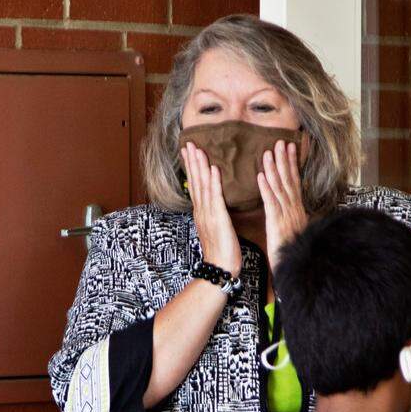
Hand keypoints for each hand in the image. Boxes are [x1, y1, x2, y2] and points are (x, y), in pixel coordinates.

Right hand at [182, 142, 242, 275]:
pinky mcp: (218, 219)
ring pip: (202, 186)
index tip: (189, 152)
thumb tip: (215, 204)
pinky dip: (214, 182)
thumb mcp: (216, 229)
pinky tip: (213, 169)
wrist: (220, 268)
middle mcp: (202, 211)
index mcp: (202, 212)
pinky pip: (215, 198)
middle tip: (188, 143)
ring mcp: (208, 214)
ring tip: (198, 149)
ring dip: (200, 166)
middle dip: (192, 162)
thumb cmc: (222, 251)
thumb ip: (215, 214)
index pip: (195, 185)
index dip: (192, 168)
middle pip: (195, 182)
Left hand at [258, 140, 306, 269]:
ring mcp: (286, 216)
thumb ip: (293, 217)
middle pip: (289, 180)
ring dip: (275, 168)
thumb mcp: (294, 232)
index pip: (294, 182)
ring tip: (269, 152)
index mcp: (296, 210)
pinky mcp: (277, 224)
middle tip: (281, 141)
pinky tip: (260, 176)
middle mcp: (294, 209)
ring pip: (280, 187)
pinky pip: (271, 203)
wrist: (295, 269)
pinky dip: (266, 188)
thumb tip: (292, 208)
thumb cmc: (293, 253)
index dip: (292, 164)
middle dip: (285, 159)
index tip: (290, 147)